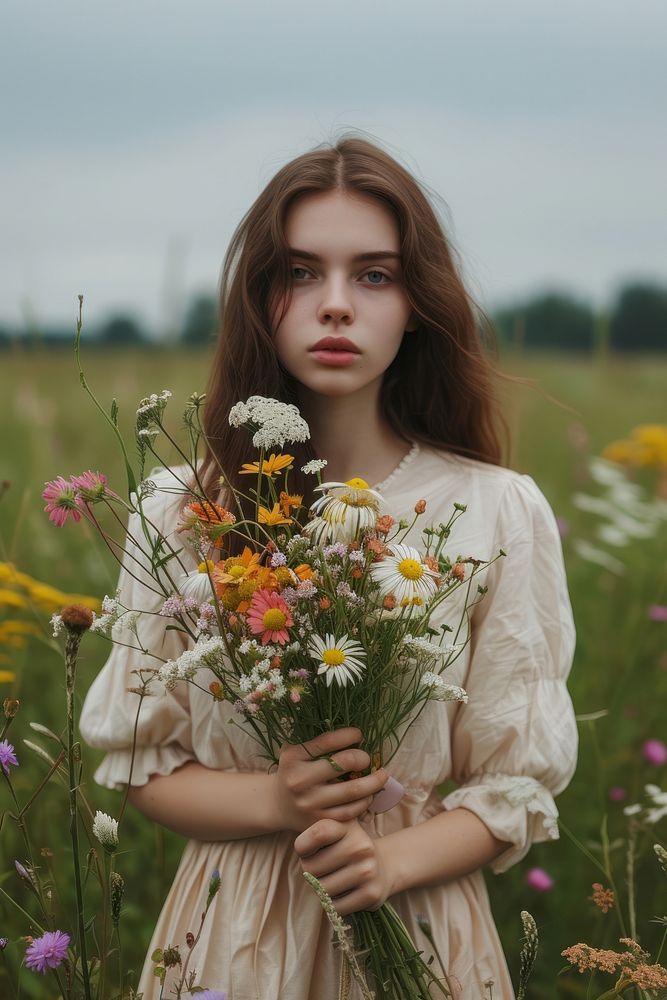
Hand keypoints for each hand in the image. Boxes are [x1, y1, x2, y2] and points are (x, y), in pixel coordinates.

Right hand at [272, 728, 387, 832]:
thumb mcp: (295, 751)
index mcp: (293, 757)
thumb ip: (316, 741)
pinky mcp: (320, 821)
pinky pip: (350, 811)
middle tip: (368, 758)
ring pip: (352, 790)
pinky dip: (365, 801)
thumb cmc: (293, 771)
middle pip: (344, 763)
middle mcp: (300, 780)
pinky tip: (370, 794)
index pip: (328, 740)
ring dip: (374, 781)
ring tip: (382, 775)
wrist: (278, 805)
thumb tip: (351, 731)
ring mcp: (310, 803)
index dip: (349, 735)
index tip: (359, 734)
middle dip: (363, 757)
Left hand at [294, 818, 393, 915]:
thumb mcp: (334, 832)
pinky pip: (336, 907)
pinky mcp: (371, 894)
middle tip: (323, 869)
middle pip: (311, 868)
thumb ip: (315, 834)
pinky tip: (345, 893)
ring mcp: (368, 871)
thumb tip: (302, 850)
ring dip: (322, 890)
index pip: (318, 834)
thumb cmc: (346, 849)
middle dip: (310, 872)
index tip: (307, 850)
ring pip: (322, 890)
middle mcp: (361, 846)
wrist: (382, 867)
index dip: (303, 846)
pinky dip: (335, 904)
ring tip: (335, 880)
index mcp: (348, 826)